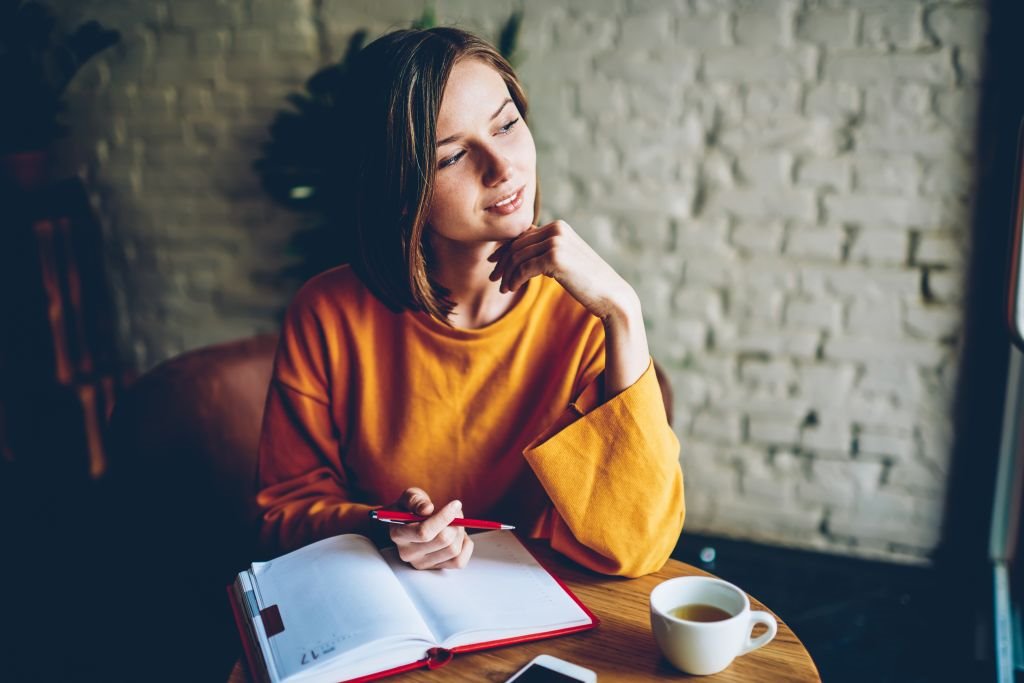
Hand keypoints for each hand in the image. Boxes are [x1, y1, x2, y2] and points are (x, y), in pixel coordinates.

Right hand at [386, 487, 473, 569]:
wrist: (412, 522)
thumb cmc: (412, 508)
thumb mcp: (410, 497)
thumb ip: (415, 500)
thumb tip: (427, 508)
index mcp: (398, 534)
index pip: (424, 532)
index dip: (444, 517)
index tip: (456, 504)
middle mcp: (408, 553)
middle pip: (442, 540)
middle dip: (455, 523)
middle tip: (456, 512)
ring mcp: (422, 563)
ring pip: (453, 550)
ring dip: (460, 532)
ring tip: (455, 523)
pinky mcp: (436, 568)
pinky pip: (459, 561)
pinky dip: (465, 546)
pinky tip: (459, 536)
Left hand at [487, 220, 638, 321]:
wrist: (610, 294)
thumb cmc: (587, 280)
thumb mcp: (565, 259)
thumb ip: (545, 251)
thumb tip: (519, 252)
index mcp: (558, 227)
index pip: (522, 235)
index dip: (504, 249)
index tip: (494, 263)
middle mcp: (556, 230)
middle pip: (516, 245)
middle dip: (502, 263)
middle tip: (493, 279)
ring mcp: (556, 242)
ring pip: (517, 257)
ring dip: (507, 275)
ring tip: (504, 289)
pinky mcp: (554, 258)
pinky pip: (523, 269)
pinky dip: (514, 280)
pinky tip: (511, 289)